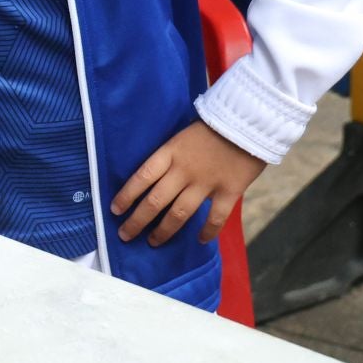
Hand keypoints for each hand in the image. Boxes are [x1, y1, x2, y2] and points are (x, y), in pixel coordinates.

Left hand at [111, 120, 263, 246]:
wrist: (248, 121)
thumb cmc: (212, 128)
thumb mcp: (181, 137)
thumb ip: (170, 157)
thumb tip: (153, 179)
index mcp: (170, 153)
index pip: (141, 177)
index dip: (126, 195)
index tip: (115, 210)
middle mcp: (183, 170)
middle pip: (155, 200)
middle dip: (137, 221)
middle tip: (125, 235)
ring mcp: (206, 182)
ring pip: (179, 213)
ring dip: (164, 230)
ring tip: (153, 242)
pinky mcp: (229, 191)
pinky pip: (216, 217)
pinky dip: (207, 231)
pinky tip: (199, 240)